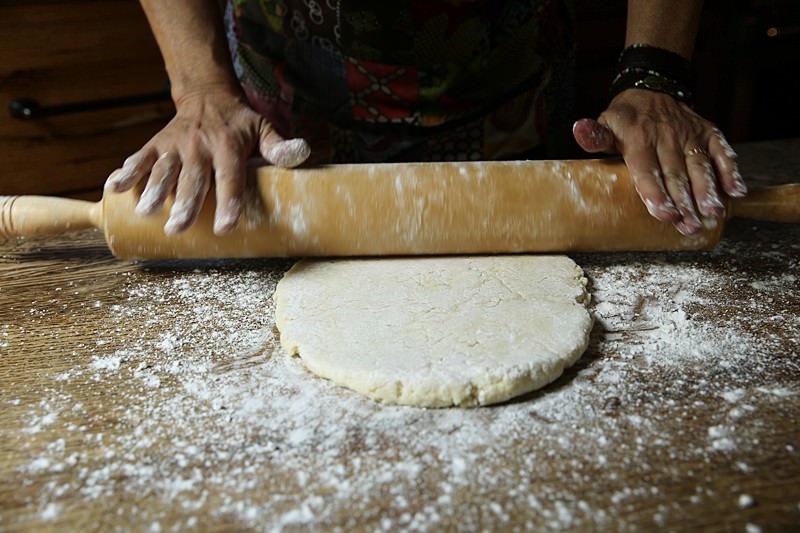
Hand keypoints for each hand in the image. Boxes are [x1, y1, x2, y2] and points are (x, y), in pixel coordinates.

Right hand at [104, 87, 309, 235]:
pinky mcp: (156, 144)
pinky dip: (126, 173)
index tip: (226, 227)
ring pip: (163, 170)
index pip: (229, 178)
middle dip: (185, 204)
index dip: (228, 202)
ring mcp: (175, 145)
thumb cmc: (240, 123)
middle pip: (192, 179)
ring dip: (152, 191)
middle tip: (178, 229)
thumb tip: (302, 154)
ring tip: (146, 212)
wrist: (206, 95)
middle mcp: (199, 145)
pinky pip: (139, 158)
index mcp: (228, 146)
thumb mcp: (263, 128)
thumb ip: (279, 145)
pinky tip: (113, 189)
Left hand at [573, 89, 745, 235]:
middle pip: (675, 175)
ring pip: (700, 166)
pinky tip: (735, 191)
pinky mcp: (708, 132)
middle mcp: (666, 137)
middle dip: (684, 202)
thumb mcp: (605, 124)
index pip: (647, 170)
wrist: (651, 89)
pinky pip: (722, 151)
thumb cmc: (625, 119)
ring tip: (712, 213)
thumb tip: (579, 130)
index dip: (655, 193)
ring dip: (708, 190)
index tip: (664, 214)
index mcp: (638, 139)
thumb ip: (595, 136)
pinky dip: (730, 170)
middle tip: (689, 227)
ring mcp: (689, 135)